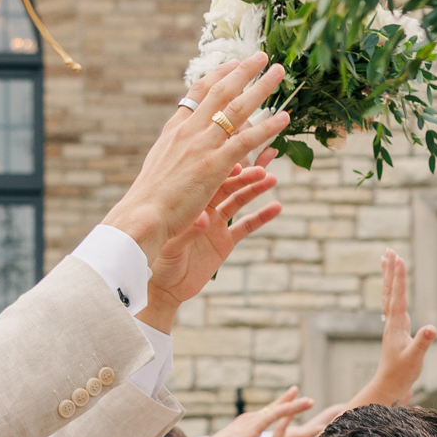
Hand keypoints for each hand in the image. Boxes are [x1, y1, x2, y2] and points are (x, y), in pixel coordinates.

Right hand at [104, 55, 289, 267]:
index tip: (234, 63)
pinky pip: (247, 141)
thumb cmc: (148, 201)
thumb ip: (174, 154)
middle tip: (262, 55)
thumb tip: (180, 146)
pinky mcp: (215, 166)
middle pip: (220, 93)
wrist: (142, 217)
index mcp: (175, 130)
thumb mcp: (159, 169)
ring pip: (237, 109)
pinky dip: (267, 127)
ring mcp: (202, 146)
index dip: (218, 76)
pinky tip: (284, 118)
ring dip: (260, 88)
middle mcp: (189, 131)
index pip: (198, 94)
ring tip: (280, 73)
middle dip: (242, 71)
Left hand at [140, 161, 281, 329]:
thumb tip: (205, 220)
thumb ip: (191, 232)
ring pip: (239, 200)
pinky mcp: (223, 243)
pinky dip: (261, 217)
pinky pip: (245, 227)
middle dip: (247, 171)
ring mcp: (215, 224)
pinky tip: (277, 207)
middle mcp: (202, 206)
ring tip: (272, 178)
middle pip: (228, 182)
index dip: (227, 162)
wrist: (161, 286)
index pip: (209, 174)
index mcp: (187, 199)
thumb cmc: (159, 260)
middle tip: (266, 159)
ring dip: (256, 189)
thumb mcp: (173, 244)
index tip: (241, 149)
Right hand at [193, 387, 308, 436]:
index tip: (294, 403)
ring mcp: (252, 420)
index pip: (270, 414)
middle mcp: (252, 419)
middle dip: (292, 403)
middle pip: (276, 408)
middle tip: (308, 399)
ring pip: (278, 409)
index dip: (282, 408)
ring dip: (295, 405)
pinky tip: (296, 405)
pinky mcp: (253, 426)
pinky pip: (273, 415)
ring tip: (310, 402)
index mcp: (250, 425)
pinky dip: (286, 409)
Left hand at [355, 250, 436, 404]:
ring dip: (389, 277)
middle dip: (391, 270)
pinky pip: (390, 304)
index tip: (399, 259)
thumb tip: (431, 329)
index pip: (398, 296)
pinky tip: (392, 287)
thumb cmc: (402, 373)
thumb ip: (422, 343)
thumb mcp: (415, 359)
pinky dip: (391, 291)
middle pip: (390, 290)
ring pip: (388, 295)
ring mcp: (392, 325)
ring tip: (386, 259)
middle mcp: (391, 321)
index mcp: (396, 325)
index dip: (400, 278)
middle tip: (390, 250)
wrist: (389, 385)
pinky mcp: (394, 329)